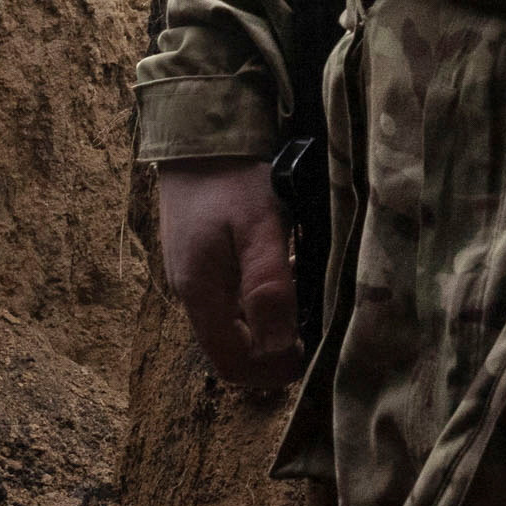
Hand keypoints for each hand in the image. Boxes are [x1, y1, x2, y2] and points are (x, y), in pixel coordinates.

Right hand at [154, 158, 305, 395]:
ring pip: (233, 326)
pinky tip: (287, 278)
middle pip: (231, 350)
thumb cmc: (231, 177)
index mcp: (199, 293)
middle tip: (314, 332)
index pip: (231, 363)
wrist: (198, 134)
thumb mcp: (259, 227)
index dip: (271, 371)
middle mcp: (191, 293)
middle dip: (272, 353)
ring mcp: (194, 277)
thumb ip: (268, 287)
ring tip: (306, 304)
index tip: (309, 356)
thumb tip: (280, 349)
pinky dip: (260, 303)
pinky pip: (231, 301)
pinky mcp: (202, 261)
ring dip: (269, 327)